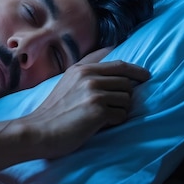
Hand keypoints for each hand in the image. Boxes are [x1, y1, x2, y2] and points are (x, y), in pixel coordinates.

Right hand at [0, 47, 149, 177]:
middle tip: (111, 108)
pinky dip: (114, 122)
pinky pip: (122, 114)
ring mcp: (94, 92)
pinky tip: (99, 125)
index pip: (118, 64)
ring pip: (127, 99)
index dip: (136, 70)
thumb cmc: (53, 112)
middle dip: (123, 97)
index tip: (145, 76)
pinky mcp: (98, 109)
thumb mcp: (67, 82)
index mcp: (81, 69)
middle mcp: (89, 77)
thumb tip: (111, 53)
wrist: (38, 131)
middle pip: (126, 83)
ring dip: (119, 110)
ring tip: (103, 117)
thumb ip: (87, 71)